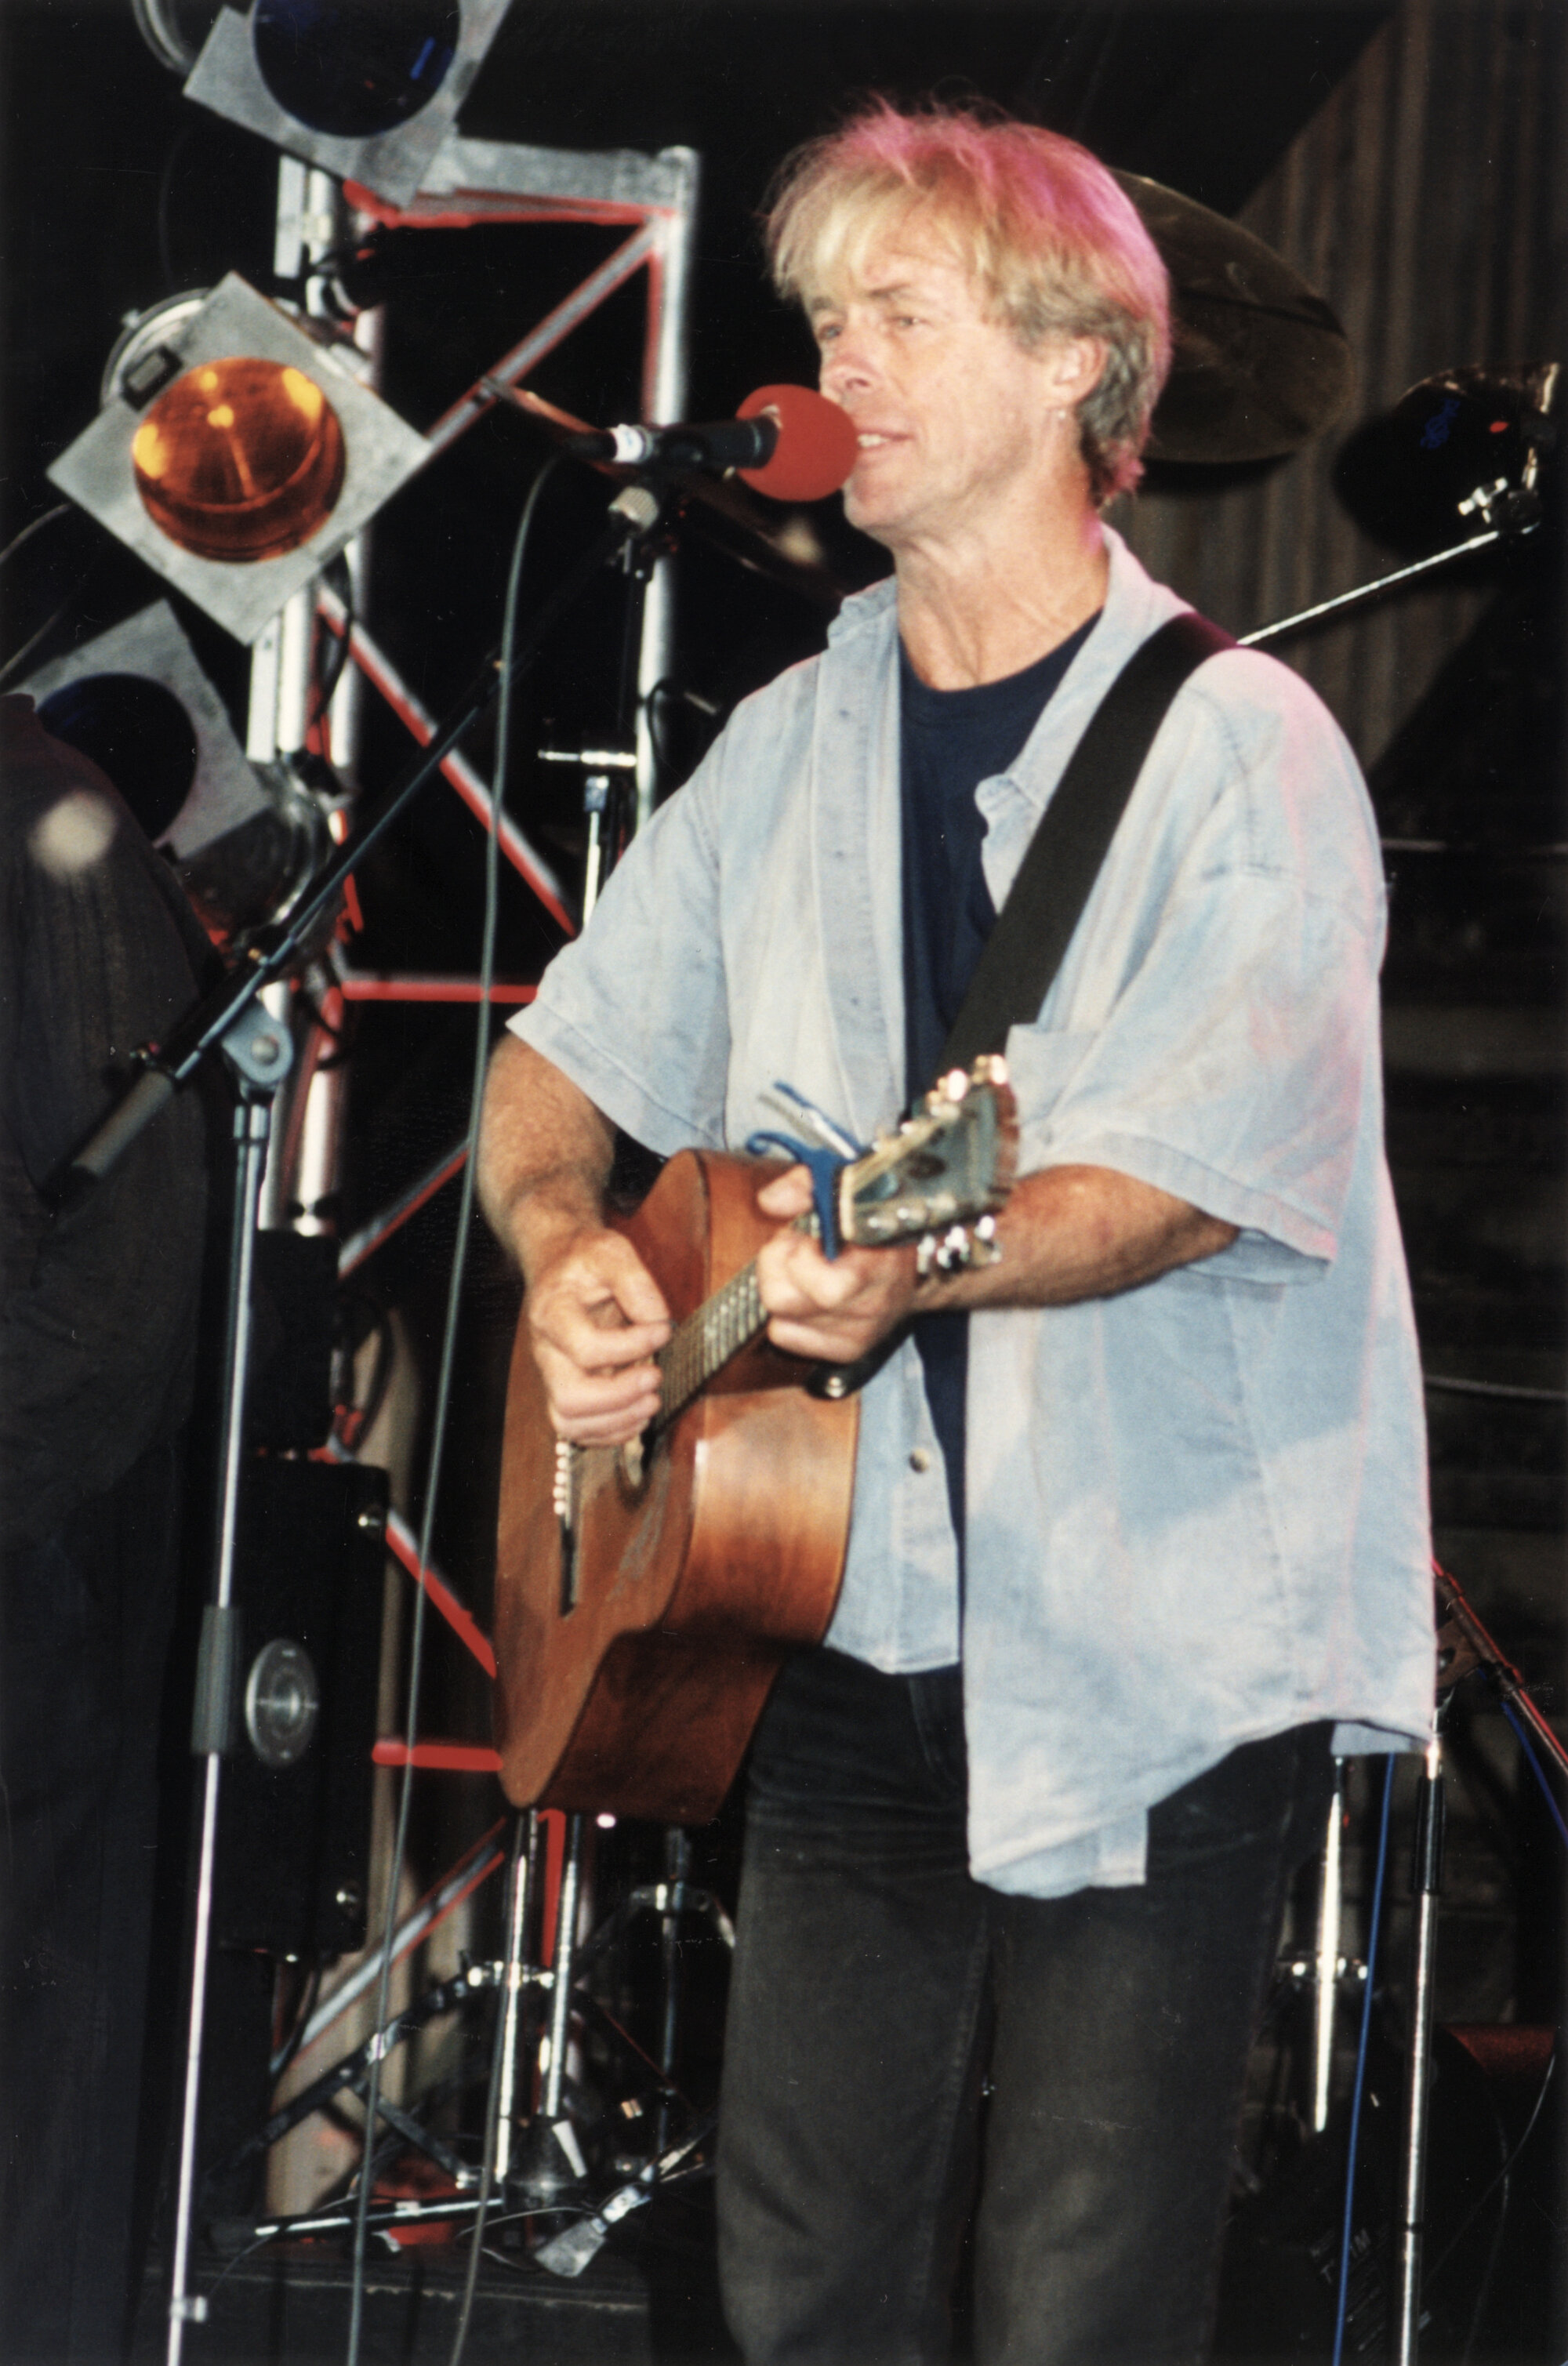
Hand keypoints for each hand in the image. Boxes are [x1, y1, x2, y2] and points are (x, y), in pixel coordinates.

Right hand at [526, 1227, 670, 1445]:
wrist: (558, 1264)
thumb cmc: (583, 1260)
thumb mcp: (610, 1250)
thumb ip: (636, 1282)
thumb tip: (657, 1321)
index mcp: (552, 1313)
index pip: (585, 1347)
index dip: (630, 1346)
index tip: (663, 1330)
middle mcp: (547, 1351)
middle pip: (569, 1397)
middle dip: (619, 1398)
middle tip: (655, 1378)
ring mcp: (554, 1374)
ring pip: (570, 1422)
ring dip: (617, 1421)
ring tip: (652, 1401)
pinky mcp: (566, 1388)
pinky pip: (579, 1429)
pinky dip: (611, 1432)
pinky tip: (639, 1414)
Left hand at [754, 1166, 918, 1363]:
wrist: (919, 1264)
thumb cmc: (876, 1222)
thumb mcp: (844, 1187)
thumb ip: (806, 1187)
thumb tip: (770, 1202)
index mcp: (874, 1267)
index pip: (820, 1287)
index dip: (797, 1253)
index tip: (810, 1235)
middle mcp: (868, 1307)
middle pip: (781, 1301)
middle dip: (779, 1268)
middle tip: (799, 1251)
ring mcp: (858, 1334)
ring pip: (780, 1322)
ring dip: (784, 1292)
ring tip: (806, 1271)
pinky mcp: (846, 1350)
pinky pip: (786, 1337)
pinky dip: (789, 1317)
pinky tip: (809, 1296)